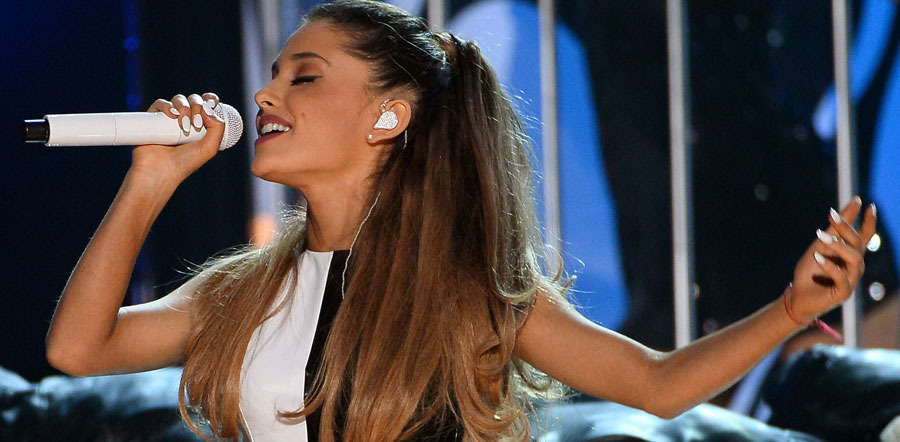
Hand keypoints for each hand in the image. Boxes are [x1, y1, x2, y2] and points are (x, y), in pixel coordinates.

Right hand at [128, 92, 224, 187]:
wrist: (161, 171)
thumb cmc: (185, 163)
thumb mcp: (209, 148)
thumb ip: (218, 128)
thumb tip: (208, 107)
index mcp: (201, 125)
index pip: (207, 105)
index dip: (209, 99)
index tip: (212, 102)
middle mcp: (185, 120)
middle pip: (194, 100)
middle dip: (197, 106)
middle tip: (196, 123)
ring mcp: (169, 119)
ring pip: (179, 100)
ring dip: (184, 107)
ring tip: (183, 125)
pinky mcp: (153, 118)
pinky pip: (160, 103)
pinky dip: (167, 105)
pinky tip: (172, 114)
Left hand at [788, 197, 876, 322]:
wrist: (798, 296)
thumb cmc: (810, 270)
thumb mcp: (820, 245)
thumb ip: (836, 228)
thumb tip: (854, 201)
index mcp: (851, 254)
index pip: (864, 236)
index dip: (869, 221)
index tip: (867, 204)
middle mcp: (855, 266)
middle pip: (857, 243)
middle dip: (845, 228)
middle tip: (831, 216)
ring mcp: (852, 280)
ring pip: (854, 259)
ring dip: (837, 245)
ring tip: (819, 237)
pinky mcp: (844, 293)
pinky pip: (842, 278)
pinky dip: (829, 266)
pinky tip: (817, 257)